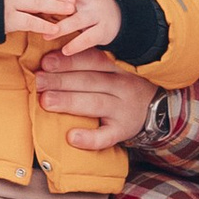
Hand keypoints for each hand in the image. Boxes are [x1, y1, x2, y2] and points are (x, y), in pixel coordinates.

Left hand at [1, 0, 117, 52]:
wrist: (120, 16)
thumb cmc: (89, 4)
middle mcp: (90, 2)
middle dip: (58, 1)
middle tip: (40, 2)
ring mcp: (97, 17)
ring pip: (78, 21)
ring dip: (62, 28)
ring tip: (46, 35)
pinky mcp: (102, 32)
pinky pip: (88, 39)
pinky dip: (77, 45)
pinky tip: (65, 50)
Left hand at [37, 52, 156, 151]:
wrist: (159, 108)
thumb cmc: (124, 85)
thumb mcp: (115, 69)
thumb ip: (90, 63)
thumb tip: (49, 59)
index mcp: (117, 67)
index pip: (92, 60)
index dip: (69, 61)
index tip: (46, 62)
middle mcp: (122, 85)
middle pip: (90, 81)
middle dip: (61, 80)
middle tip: (38, 81)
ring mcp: (123, 109)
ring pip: (95, 104)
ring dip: (69, 101)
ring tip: (46, 101)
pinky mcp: (122, 131)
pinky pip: (106, 136)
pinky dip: (89, 138)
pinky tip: (72, 137)